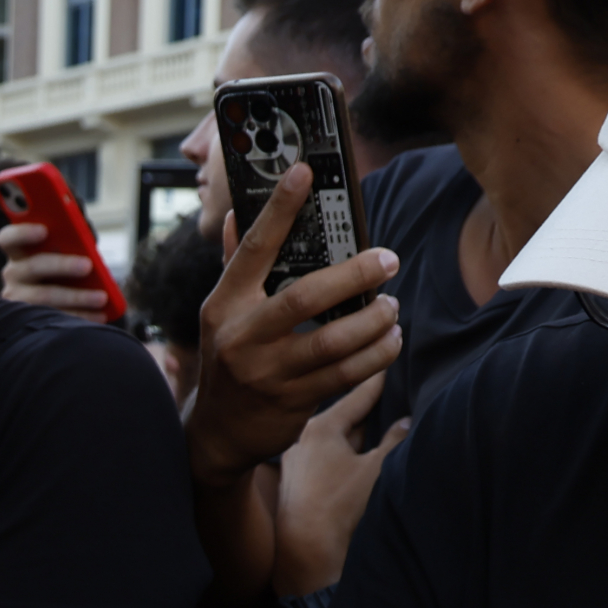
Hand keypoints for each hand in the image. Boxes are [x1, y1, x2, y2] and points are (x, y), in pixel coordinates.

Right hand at [0, 222, 113, 314]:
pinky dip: (80, 316)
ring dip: (76, 297)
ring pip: (45, 297)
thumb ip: (70, 240)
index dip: (23, 233)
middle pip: (34, 266)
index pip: (8, 238)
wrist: (62, 303)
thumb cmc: (63, 269)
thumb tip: (87, 237)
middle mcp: (13, 274)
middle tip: (87, 265)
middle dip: (62, 265)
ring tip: (101, 297)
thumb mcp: (64, 252)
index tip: (44, 230)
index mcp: (18, 251)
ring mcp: (18, 300)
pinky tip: (100, 315)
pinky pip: (55, 318)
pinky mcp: (29, 322)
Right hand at [186, 161, 402, 485]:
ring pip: (332, 341)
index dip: (278, 209)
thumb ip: (235, 267)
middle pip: (304, 297)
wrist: (217, 434)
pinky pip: (345, 374)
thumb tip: (234, 217)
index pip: (253, 248)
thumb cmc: (228, 359)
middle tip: (388, 260)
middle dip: (355, 275)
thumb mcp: (221, 313)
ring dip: (373, 321)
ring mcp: (266, 372)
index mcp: (224, 304)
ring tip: (391, 308)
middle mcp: (241, 336)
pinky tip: (390, 340)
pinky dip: (376, 355)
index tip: (304, 172)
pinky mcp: (291, 401)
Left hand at [270, 370, 408, 597]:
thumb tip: (408, 419)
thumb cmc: (339, 507)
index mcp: (321, 428)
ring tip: (382, 420)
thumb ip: (395, 439)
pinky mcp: (297, 485)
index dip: (378, 377)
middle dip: (368, 405)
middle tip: (390, 386)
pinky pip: (328, 459)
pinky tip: (360, 456)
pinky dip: (346, 453)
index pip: (357, 393)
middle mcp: (303, 440)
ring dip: (358, 432)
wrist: (305, 554)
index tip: (387, 356)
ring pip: (336, 438)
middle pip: (345, 415)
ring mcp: (297, 463)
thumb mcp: (376, 468)